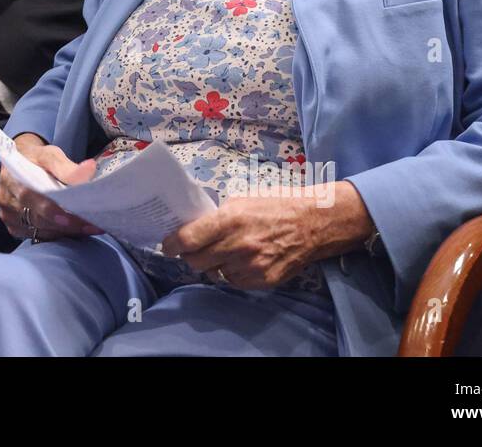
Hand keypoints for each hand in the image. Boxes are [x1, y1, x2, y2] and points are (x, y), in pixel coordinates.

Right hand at [0, 132, 100, 239]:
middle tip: (93, 224)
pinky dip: (58, 234)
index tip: (75, 216)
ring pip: (40, 230)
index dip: (52, 210)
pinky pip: (39, 236)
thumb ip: (66, 165)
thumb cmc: (35, 159)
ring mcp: (9, 217)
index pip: (31, 198)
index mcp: (12, 179)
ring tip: (90, 227)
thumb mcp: (49, 155)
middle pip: (38, 219)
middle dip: (68, 224)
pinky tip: (74, 230)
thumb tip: (89, 169)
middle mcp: (7, 201)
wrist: (17, 164)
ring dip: (66, 231)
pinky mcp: (15, 228)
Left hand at [161, 182, 372, 289]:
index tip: (168, 245)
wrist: (313, 223)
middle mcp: (237, 245)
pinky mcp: (262, 281)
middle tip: (193, 249)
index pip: (187, 239)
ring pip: (213, 274)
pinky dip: (232, 273)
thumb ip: (217, 217)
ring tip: (223, 252)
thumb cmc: (276, 205)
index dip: (172, 244)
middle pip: (195, 261)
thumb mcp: (241, 200)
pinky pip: (233, 281)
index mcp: (229, 220)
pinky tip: (241, 260)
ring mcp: (250, 266)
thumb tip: (193, 227)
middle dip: (190, 256)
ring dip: (213, 265)